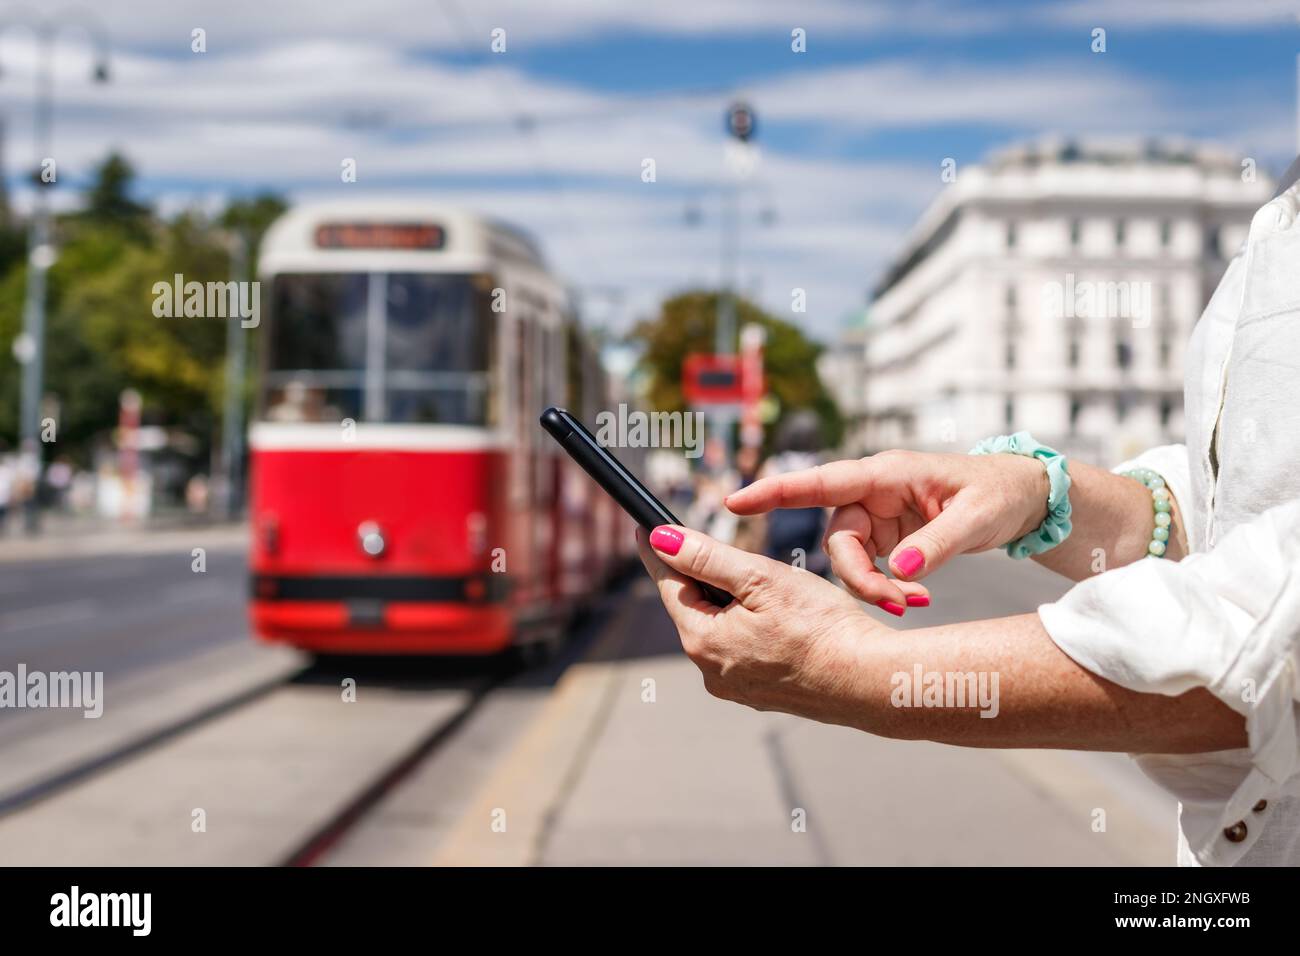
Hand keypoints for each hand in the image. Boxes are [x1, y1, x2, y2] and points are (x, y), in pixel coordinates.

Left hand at [637, 525, 882, 723]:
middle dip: (704, 578)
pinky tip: (781, 620)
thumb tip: (661, 540)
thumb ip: (707, 558)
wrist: (869, 680)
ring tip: (765, 588)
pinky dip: (753, 629)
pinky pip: (744, 650)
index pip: (669, 585)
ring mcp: (737, 687)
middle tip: (719, 550)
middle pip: (694, 608)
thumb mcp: (760, 579)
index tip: (644, 529)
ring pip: (720, 630)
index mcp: (704, 641)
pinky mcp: (762, 693)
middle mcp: (712, 671)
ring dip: (731, 604)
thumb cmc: (821, 626)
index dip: (658, 552)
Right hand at [725, 450, 1048, 610]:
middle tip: (896, 602)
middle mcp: (874, 492)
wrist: (1024, 499)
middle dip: (857, 576)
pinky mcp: (889, 536)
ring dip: (875, 587)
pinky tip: (916, 598)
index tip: (737, 502)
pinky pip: (870, 566)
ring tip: (915, 603)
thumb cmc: (1001, 492)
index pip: (821, 481)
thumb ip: (936, 543)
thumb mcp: (976, 517)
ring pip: (850, 558)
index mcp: (885, 473)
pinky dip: (888, 587)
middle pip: (838, 538)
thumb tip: (900, 569)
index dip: (776, 491)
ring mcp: (879, 516)